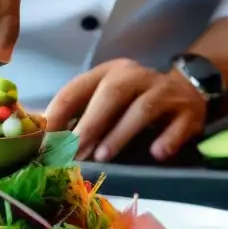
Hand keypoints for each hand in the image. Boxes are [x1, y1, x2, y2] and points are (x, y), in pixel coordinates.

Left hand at [45, 59, 208, 162]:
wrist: (188, 90)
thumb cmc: (135, 101)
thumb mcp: (106, 98)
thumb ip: (77, 112)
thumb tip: (38, 129)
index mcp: (109, 72)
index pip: (79, 87)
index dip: (59, 112)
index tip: (45, 139)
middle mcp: (136, 76)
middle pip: (113, 93)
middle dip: (91, 122)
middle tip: (75, 149)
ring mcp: (165, 92)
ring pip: (142, 109)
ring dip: (121, 133)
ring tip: (104, 156)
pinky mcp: (188, 111)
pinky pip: (178, 124)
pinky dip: (167, 139)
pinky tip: (157, 154)